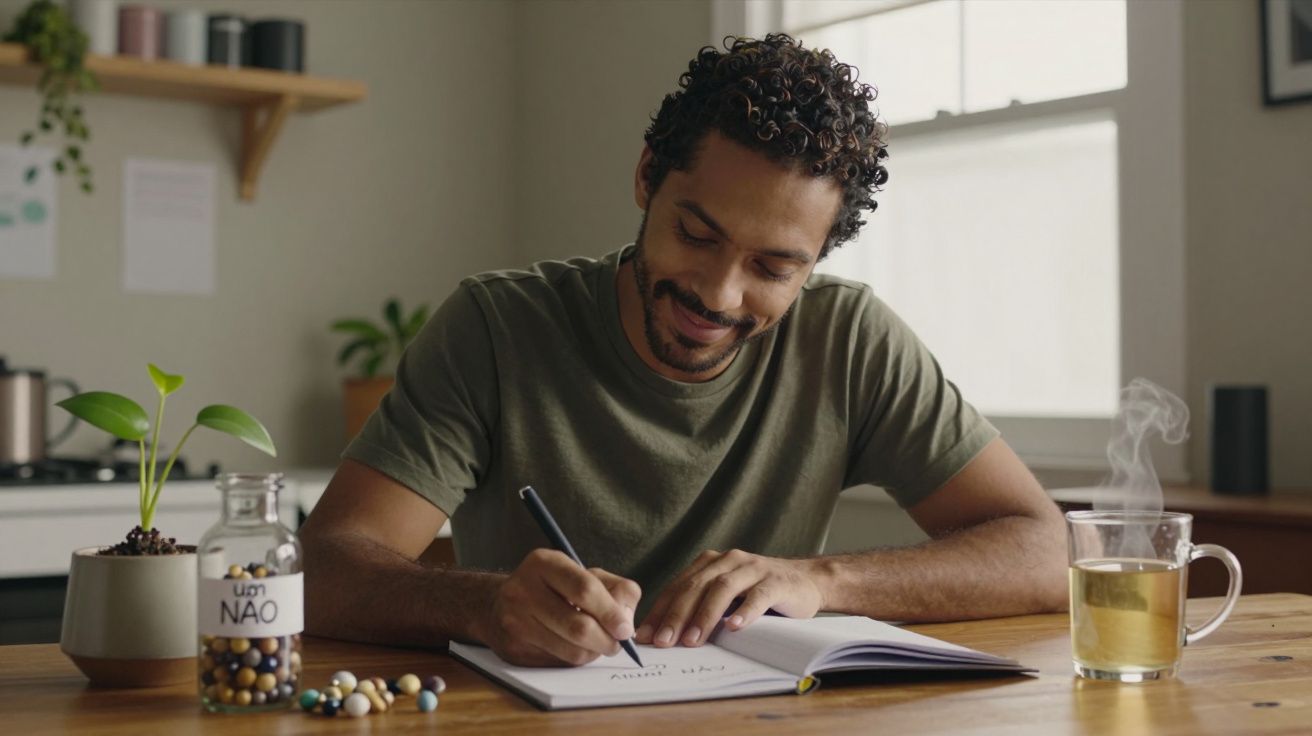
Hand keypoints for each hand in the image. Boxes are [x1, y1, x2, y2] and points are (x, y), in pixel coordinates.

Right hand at [475, 548, 640, 666]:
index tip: (625, 629)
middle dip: (607, 640)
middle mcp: (523, 590)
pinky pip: (559, 662)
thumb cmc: (551, 587)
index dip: (610, 612)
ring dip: (594, 652)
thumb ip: (614, 588)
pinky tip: (574, 647)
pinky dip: (576, 658)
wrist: (496, 604)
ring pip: (571, 650)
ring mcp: (515, 621)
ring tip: (598, 644)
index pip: (584, 589)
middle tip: (617, 643)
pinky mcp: (514, 649)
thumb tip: (626, 620)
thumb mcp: (581, 573)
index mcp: (543, 563)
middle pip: (579, 626)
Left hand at [635, 549, 824, 647]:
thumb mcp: (727, 596)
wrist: (807, 581)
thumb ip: (702, 606)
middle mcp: (730, 560)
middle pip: (697, 586)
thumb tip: (667, 635)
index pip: (680, 586)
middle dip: (677, 615)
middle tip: (664, 641)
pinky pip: (758, 596)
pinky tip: (734, 627)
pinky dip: (745, 611)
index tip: (646, 636)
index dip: (661, 610)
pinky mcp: (777, 582)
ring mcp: (754, 569)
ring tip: (692, 639)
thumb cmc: (759, 593)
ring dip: (705, 615)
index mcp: (712, 562)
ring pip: (723, 589)